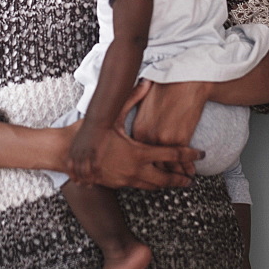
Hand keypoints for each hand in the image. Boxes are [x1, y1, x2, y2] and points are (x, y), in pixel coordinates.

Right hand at [63, 87, 200, 188]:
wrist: (67, 154)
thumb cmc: (88, 134)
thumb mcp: (112, 116)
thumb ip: (131, 98)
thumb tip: (146, 81)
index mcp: (137, 153)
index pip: (171, 155)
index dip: (188, 155)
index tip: (201, 155)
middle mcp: (135, 170)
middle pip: (167, 179)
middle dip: (182, 179)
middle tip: (193, 177)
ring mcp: (126, 180)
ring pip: (154, 186)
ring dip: (167, 184)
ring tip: (179, 181)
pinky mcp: (118, 185)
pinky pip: (140, 186)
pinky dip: (151, 184)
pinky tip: (154, 179)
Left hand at [67, 122, 107, 184]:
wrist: (97, 120)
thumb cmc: (91, 125)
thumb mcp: (80, 135)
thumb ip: (79, 142)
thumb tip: (80, 145)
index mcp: (74, 148)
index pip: (69, 166)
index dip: (72, 175)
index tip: (76, 181)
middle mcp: (78, 153)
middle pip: (77, 172)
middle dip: (81, 180)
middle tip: (86, 185)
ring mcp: (87, 154)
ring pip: (86, 173)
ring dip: (89, 180)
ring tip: (93, 184)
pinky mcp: (96, 153)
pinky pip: (95, 169)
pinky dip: (97, 175)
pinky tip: (101, 177)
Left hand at [130, 78, 211, 175]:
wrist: (185, 82)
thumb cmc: (166, 89)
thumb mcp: (146, 104)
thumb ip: (142, 122)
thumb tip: (141, 134)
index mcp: (138, 130)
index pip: (139, 155)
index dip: (146, 164)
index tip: (151, 170)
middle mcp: (147, 138)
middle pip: (153, 164)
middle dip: (161, 175)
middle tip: (168, 181)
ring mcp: (163, 140)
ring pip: (169, 166)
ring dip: (177, 175)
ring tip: (183, 181)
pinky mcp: (179, 140)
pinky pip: (183, 160)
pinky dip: (188, 167)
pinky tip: (191, 171)